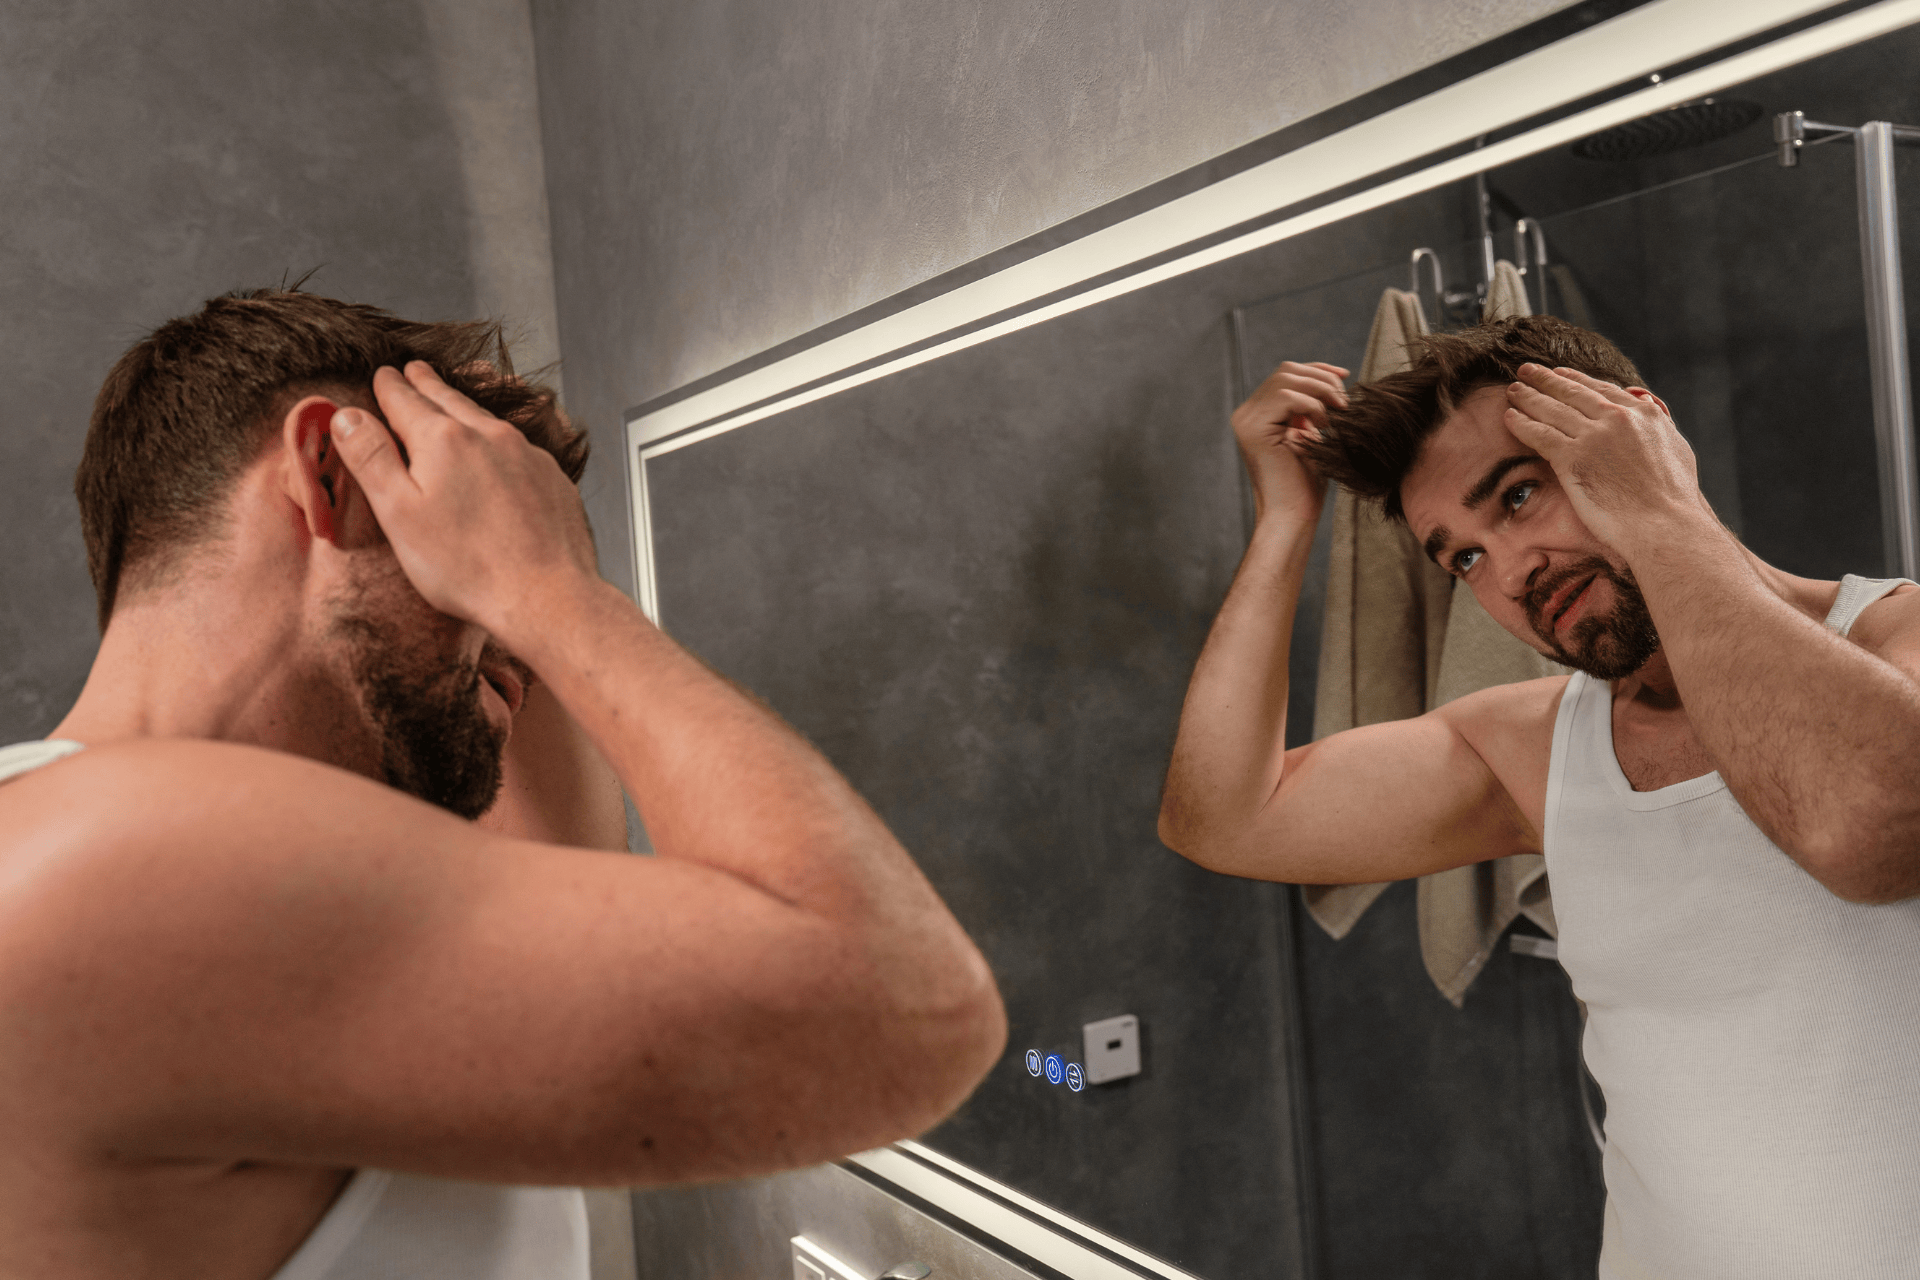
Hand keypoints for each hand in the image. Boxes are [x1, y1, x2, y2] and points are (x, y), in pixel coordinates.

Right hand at [331, 362, 599, 639]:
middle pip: (449, 401)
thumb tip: (346, 415)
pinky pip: (519, 448)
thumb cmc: (467, 566)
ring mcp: (528, 456)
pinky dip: (499, 442)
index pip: (406, 400)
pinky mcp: (553, 480)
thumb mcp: (399, 514)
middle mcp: (490, 436)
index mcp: (444, 440)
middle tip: (415, 370)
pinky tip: (498, 453)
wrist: (547, 596)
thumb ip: (372, 459)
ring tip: (452, 402)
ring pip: (487, 421)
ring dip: (465, 408)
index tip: (384, 374)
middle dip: (427, 384)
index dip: (390, 386)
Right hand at [1231, 361, 1347, 522]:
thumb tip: (1334, 377)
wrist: (1292, 515)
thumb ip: (1312, 406)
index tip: (1345, 378)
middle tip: (1344, 403)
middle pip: (1286, 371)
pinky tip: (1322, 426)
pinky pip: (1286, 397)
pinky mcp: (1252, 429)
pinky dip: (1312, 406)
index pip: (1287, 374)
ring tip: (1336, 415)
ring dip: (1320, 392)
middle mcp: (1246, 414)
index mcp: (1257, 414)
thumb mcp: (1312, 434)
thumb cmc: (1305, 483)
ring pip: (1286, 379)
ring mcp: (1246, 420)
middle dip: (1322, 379)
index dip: (1318, 370)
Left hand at [1502, 364, 1712, 554]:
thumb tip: (1648, 405)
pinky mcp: (1573, 458)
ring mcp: (1593, 436)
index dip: (1576, 380)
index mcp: (1644, 414)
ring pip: (1553, 410)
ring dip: (1529, 397)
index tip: (1560, 373)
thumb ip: (1660, 424)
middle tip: (1527, 370)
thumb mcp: (1677, 449)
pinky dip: (1522, 424)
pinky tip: (1509, 417)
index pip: (1602, 390)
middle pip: (1573, 393)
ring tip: (1513, 390)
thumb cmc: (1674, 498)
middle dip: (1546, 380)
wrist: (1664, 523)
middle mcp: (1617, 418)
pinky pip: (1540, 434)